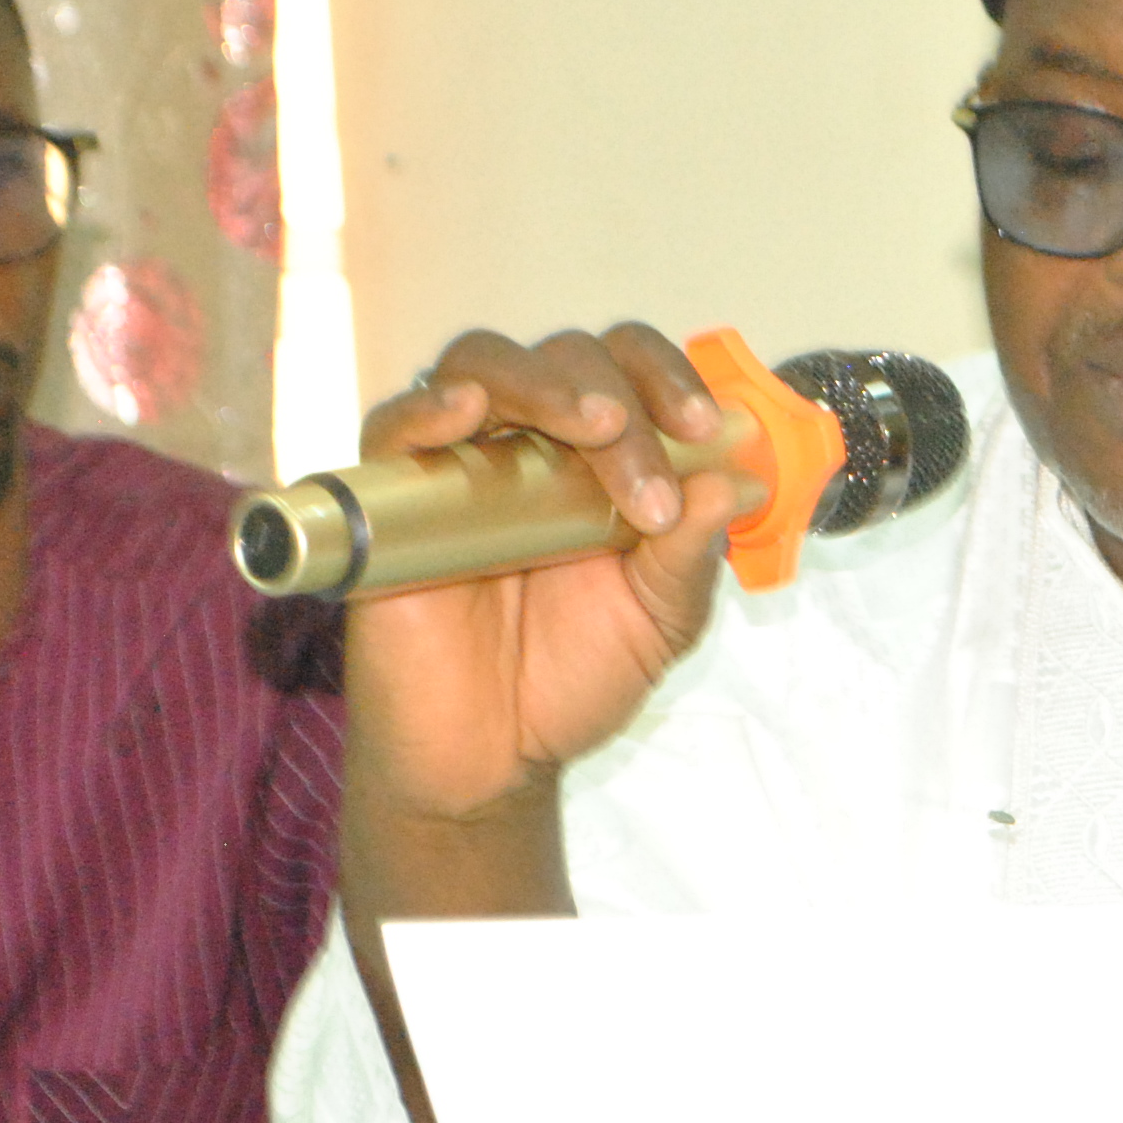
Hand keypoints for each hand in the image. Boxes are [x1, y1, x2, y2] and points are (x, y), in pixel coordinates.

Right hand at [341, 325, 754, 837]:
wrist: (490, 761)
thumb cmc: (571, 679)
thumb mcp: (659, 621)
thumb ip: (692, 555)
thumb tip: (733, 481)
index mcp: (599, 456)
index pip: (631, 369)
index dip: (669, 379)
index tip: (703, 430)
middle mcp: (529, 443)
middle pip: (568, 361)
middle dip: (623, 406)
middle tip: (647, 481)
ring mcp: (457, 462)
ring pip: (484, 366)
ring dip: (545, 385)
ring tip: (591, 426)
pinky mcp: (389, 499)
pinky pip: (391, 426)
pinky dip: (426, 407)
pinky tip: (465, 411)